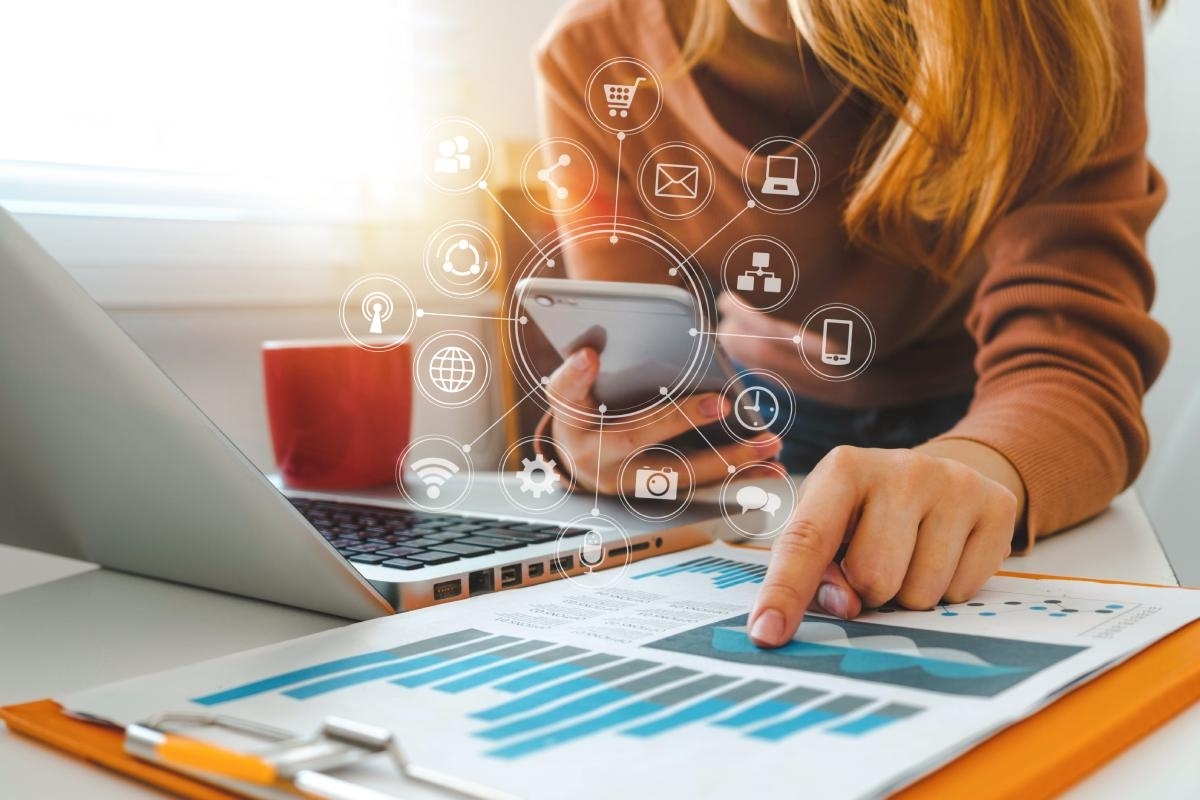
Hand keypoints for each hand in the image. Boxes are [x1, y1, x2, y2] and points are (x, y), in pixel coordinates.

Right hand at [545, 348, 780, 494]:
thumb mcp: (568, 395)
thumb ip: (574, 376)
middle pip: (640, 442)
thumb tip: (589, 353)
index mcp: (579, 434)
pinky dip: (738, 478)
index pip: (573, 403)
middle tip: (723, 404)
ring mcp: (637, 486)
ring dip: (730, 462)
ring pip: (685, 476)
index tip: (591, 355)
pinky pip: (704, 487)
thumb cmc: (581, 418)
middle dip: (684, 424)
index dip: (579, 378)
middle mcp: (605, 468)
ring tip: (769, 443)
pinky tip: (770, 466)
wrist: (581, 462)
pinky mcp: (664, 494)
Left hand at [747, 444, 1019, 647]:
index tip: (766, 634)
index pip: (806, 539)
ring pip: (920, 593)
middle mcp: (901, 468)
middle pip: (872, 578)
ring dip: (909, 595)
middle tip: (877, 562)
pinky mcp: (996, 505)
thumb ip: (816, 571)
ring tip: (910, 557)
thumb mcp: (830, 528)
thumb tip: (844, 606)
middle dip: (870, 591)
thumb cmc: (867, 512)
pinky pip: (963, 591)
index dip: (784, 591)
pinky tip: (944, 554)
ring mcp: (954, 483)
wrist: (940, 476)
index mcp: (843, 469)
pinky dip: (948, 590)